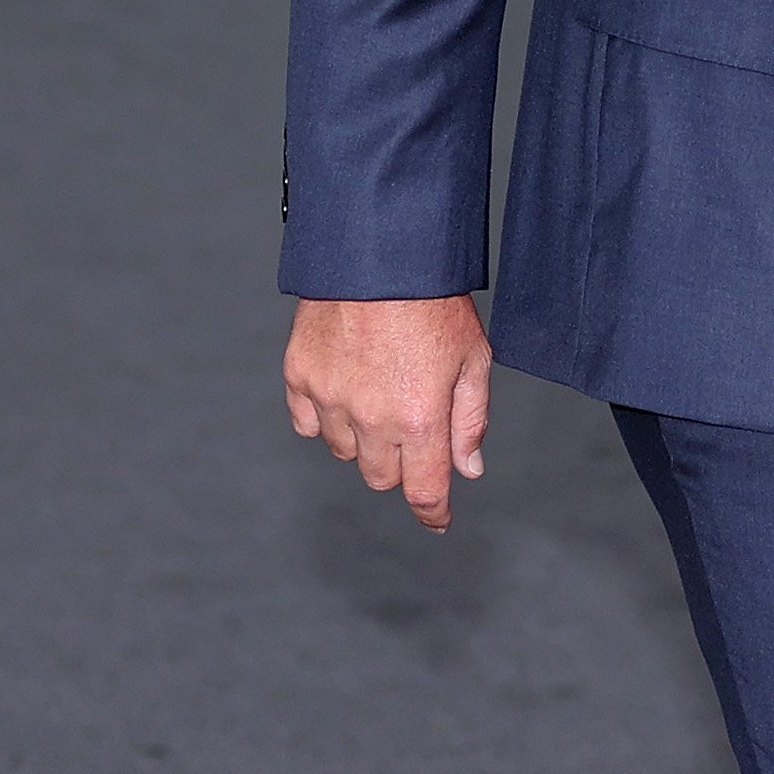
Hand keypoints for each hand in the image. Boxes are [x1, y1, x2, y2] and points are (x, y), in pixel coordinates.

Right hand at [284, 295, 490, 531]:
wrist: (379, 253)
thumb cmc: (435, 301)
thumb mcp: (474, 357)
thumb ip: (471, 419)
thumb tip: (469, 468)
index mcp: (420, 418)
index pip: (424, 490)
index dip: (434, 512)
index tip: (438, 520)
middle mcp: (370, 419)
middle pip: (382, 477)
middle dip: (403, 464)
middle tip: (415, 428)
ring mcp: (329, 399)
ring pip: (345, 451)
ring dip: (365, 439)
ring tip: (383, 392)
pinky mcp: (298, 377)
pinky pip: (307, 424)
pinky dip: (325, 418)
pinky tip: (346, 389)